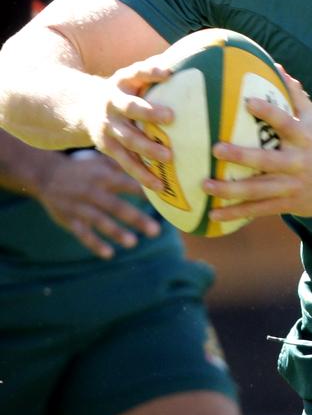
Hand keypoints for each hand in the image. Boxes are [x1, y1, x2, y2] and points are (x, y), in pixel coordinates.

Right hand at [38, 149, 161, 258]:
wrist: (47, 175)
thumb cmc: (83, 168)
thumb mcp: (101, 160)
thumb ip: (123, 165)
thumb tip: (150, 166)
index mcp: (102, 176)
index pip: (127, 184)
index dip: (144, 192)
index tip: (162, 200)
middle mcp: (92, 192)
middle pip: (117, 207)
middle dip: (136, 219)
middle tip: (156, 231)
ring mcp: (80, 207)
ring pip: (100, 222)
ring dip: (116, 233)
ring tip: (133, 243)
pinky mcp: (70, 220)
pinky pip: (83, 234)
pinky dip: (95, 244)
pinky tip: (109, 254)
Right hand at [84, 57, 175, 191]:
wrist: (83, 108)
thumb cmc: (124, 92)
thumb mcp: (133, 78)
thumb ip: (155, 74)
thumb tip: (197, 63)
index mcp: (122, 81)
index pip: (137, 72)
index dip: (151, 72)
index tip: (168, 72)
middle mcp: (112, 102)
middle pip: (130, 107)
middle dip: (149, 113)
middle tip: (171, 117)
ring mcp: (108, 125)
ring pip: (128, 138)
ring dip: (148, 148)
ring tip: (168, 157)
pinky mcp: (106, 146)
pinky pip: (126, 162)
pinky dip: (142, 174)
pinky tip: (160, 185)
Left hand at [204, 69, 311, 221]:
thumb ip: (295, 94)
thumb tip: (276, 65)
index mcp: (304, 138)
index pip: (286, 122)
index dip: (268, 112)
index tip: (246, 101)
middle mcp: (297, 163)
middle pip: (267, 160)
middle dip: (241, 156)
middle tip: (216, 148)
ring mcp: (291, 186)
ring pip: (257, 190)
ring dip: (230, 189)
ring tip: (205, 184)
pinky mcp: (286, 205)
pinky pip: (257, 210)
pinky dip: (235, 213)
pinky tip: (213, 214)